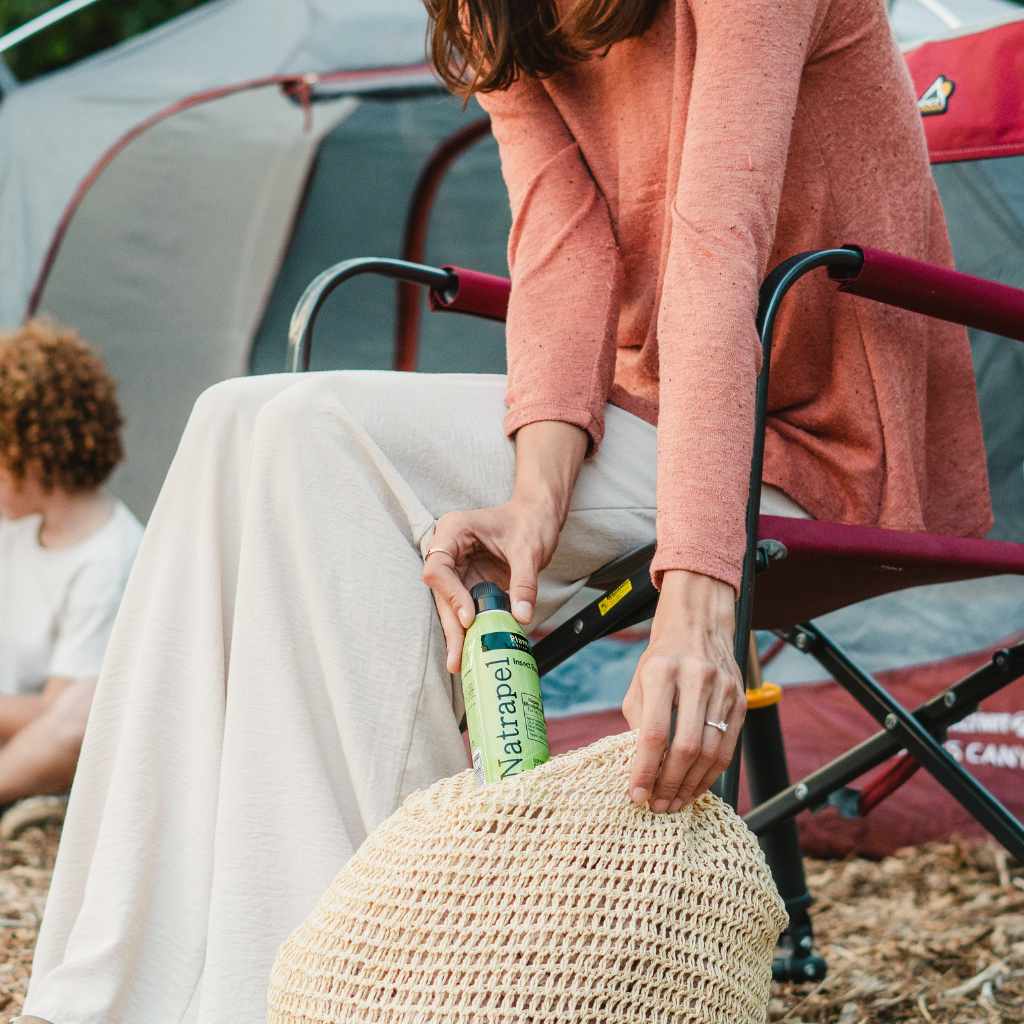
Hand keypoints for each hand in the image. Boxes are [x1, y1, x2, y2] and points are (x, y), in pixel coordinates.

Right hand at [421, 495, 562, 673]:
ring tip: (460, 663)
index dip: (451, 595)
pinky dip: (470, 628)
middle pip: (441, 592)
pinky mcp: (469, 582)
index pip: (438, 568)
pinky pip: (466, 607)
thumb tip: (521, 616)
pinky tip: (472, 650)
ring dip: (458, 633)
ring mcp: (458, 567)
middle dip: (452, 625)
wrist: (539, 515)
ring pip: (451, 605)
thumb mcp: (529, 549)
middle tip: (457, 657)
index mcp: (453, 531)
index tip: (470, 617)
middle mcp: (449, 550)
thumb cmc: (531, 521)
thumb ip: (524, 582)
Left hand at [621, 569, 746, 811]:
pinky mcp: (741, 700)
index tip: (636, 794)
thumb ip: (639, 722)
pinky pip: (727, 748)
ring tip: (674, 803)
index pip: (654, 732)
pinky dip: (711, 774)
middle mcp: (696, 678)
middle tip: (656, 806)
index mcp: (662, 671)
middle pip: (685, 747)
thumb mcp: (639, 682)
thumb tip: (641, 771)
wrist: (698, 625)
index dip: (645, 769)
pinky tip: (695, 787)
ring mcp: (723, 689)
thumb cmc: (662, 659)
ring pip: (710, 752)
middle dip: (669, 784)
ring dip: (691, 785)